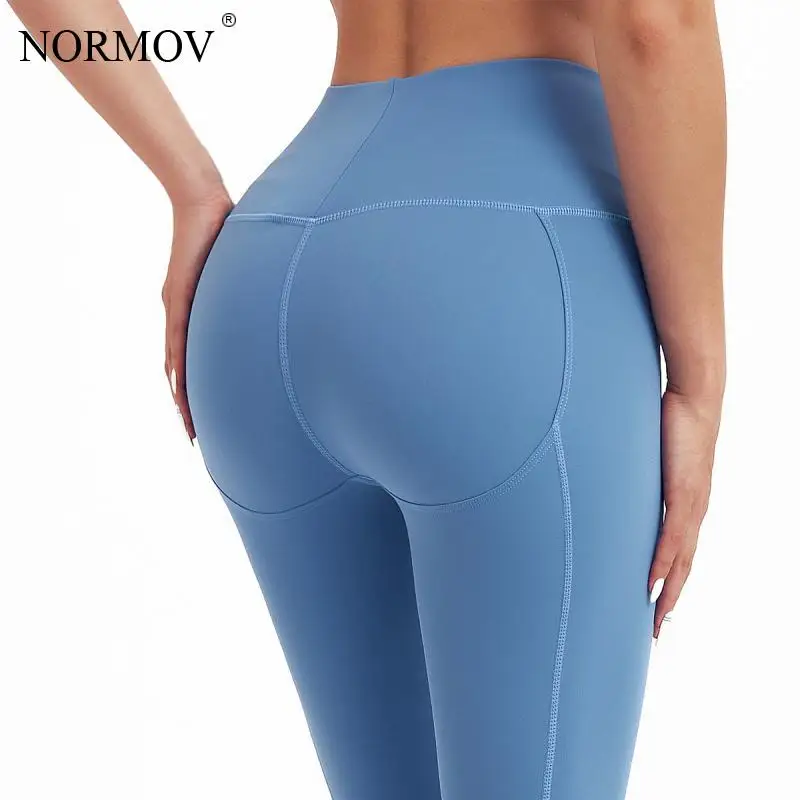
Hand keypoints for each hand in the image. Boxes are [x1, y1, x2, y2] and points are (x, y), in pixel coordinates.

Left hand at [161, 188, 232, 442]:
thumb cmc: (229, 234)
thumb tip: (280, 305)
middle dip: (189, 406)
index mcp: (201, 317)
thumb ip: (253, 293)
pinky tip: (179, 388)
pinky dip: (179, 366)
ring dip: (182, 396)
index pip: (199, 363)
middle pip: (183, 372)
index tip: (208, 417)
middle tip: (195, 435)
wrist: (203, 203)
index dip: (201, 392)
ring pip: (178, 364)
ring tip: (188, 423)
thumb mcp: (245, 274)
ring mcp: (180, 309)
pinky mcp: (179, 297)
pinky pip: (178, 339)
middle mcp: (185, 318)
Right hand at [649, 385, 721, 638]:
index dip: (669, 584)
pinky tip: (651, 582)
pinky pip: (672, 537)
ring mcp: (691, 506)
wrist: (696, 400)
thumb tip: (616, 486)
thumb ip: (640, 477)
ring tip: (654, 618)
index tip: (656, 609)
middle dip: (669, 601)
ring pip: (680, 561)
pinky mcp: (683, 494)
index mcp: (688, 507)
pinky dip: (662, 563)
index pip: (680, 555)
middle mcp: (694, 513)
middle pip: (683, 568)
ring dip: (667, 592)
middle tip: (655, 631)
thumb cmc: (672, 425)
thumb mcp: (651, 459)